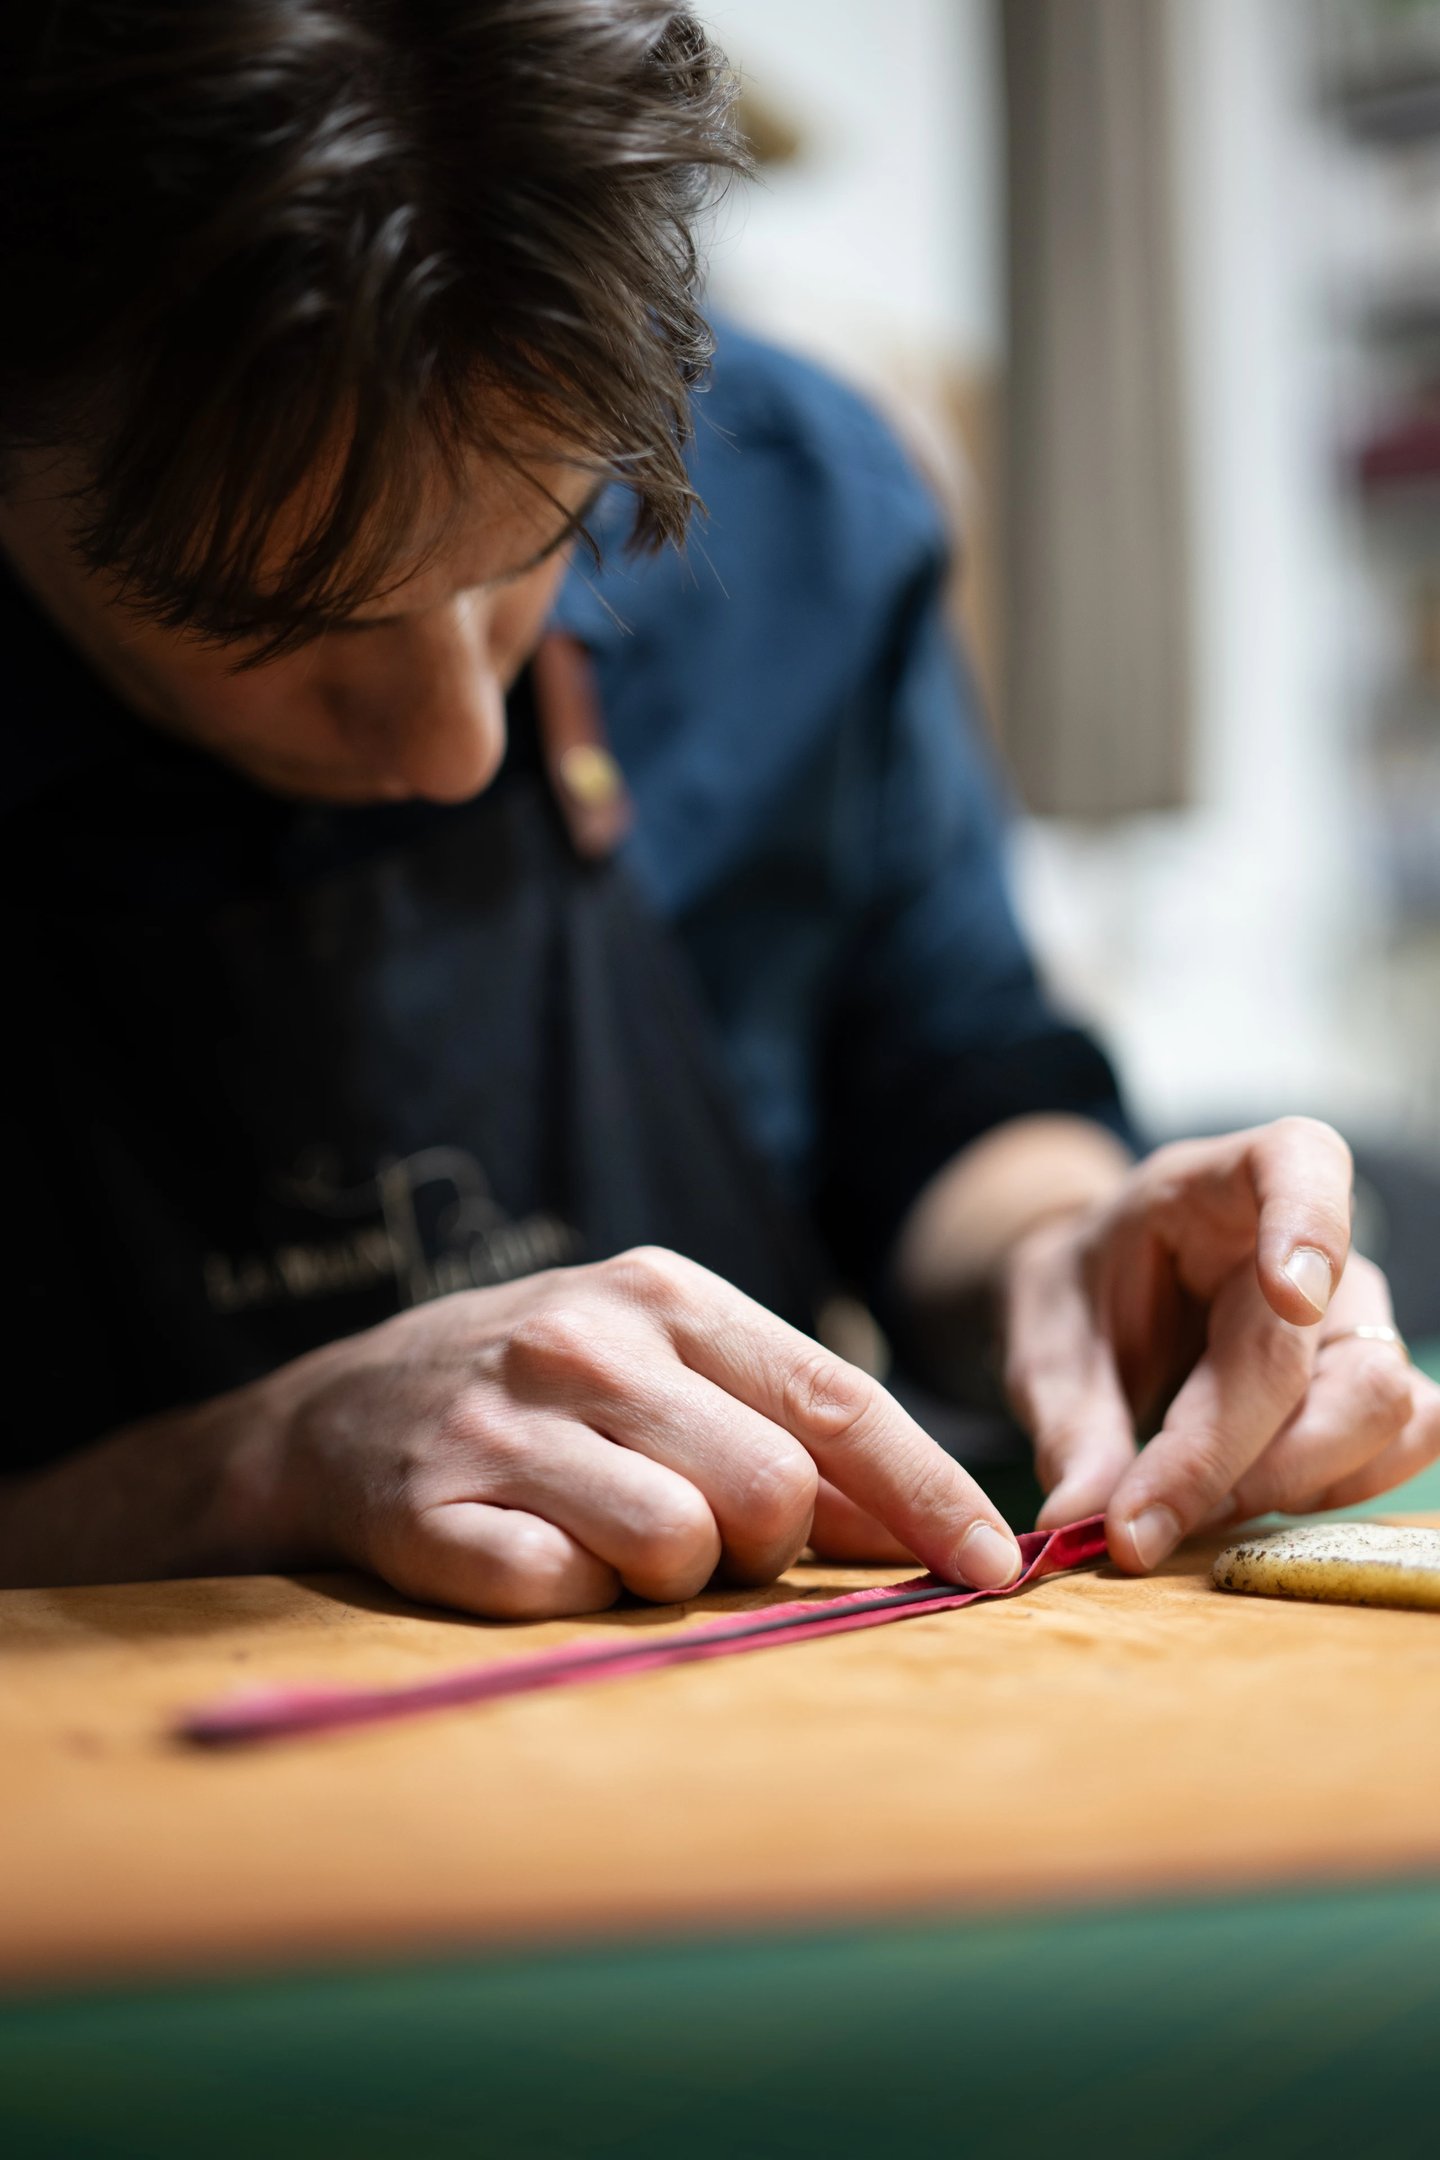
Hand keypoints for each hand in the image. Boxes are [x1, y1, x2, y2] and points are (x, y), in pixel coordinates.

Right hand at [261, 1246, 1022, 1617]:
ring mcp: (506, 1424)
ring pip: (676, 1550)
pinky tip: (537, 1555)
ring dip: (669, 1577)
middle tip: (705, 1535)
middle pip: (770, 1493)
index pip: (836, 1400)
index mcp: (668, 1294)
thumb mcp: (662, 1367)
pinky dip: (573, 1600)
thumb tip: (930, 1531)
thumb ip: (787, 1433)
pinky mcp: (432, 1510)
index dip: (928, 1493)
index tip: (996, 1567)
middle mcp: (590, 1343)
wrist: (331, 1414)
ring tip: (613, 1541)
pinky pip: (562, 1595)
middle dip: (767, 1546)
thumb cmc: (539, 1392)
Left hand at [1002, 1117, 1439, 1569]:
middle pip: (1335, 1354)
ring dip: (1288, 1484)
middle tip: (1140, 1520)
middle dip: (1239, 1456)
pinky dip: (1325, 1495)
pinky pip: (1398, 1446)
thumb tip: (1080, 1521)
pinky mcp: (1370, 1386)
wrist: (1105, 1303)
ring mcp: (1355, 1319)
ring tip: (1188, 1510)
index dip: (1311, 1226)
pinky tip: (1242, 1505)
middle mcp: (1313, 1247)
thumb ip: (1068, 1423)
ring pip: (1383, 1412)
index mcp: (1219, 1186)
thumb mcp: (1047, 1340)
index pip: (1299, 1162)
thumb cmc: (1086, 1297)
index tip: (1290, 1295)